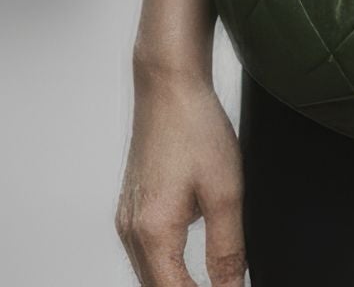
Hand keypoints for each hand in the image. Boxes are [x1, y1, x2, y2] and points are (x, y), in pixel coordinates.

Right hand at [116, 70, 246, 285]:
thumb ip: (228, 249)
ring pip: (149, 273)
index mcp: (153, 232)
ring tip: (211, 277)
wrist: (169, 86)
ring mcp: (126, 219)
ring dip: (175, 282)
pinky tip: (189, 253)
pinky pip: (145, 251)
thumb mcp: (226, 192)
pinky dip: (166, 263)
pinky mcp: (130, 206)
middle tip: (223, 284)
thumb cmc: (195, 127)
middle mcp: (131, 231)